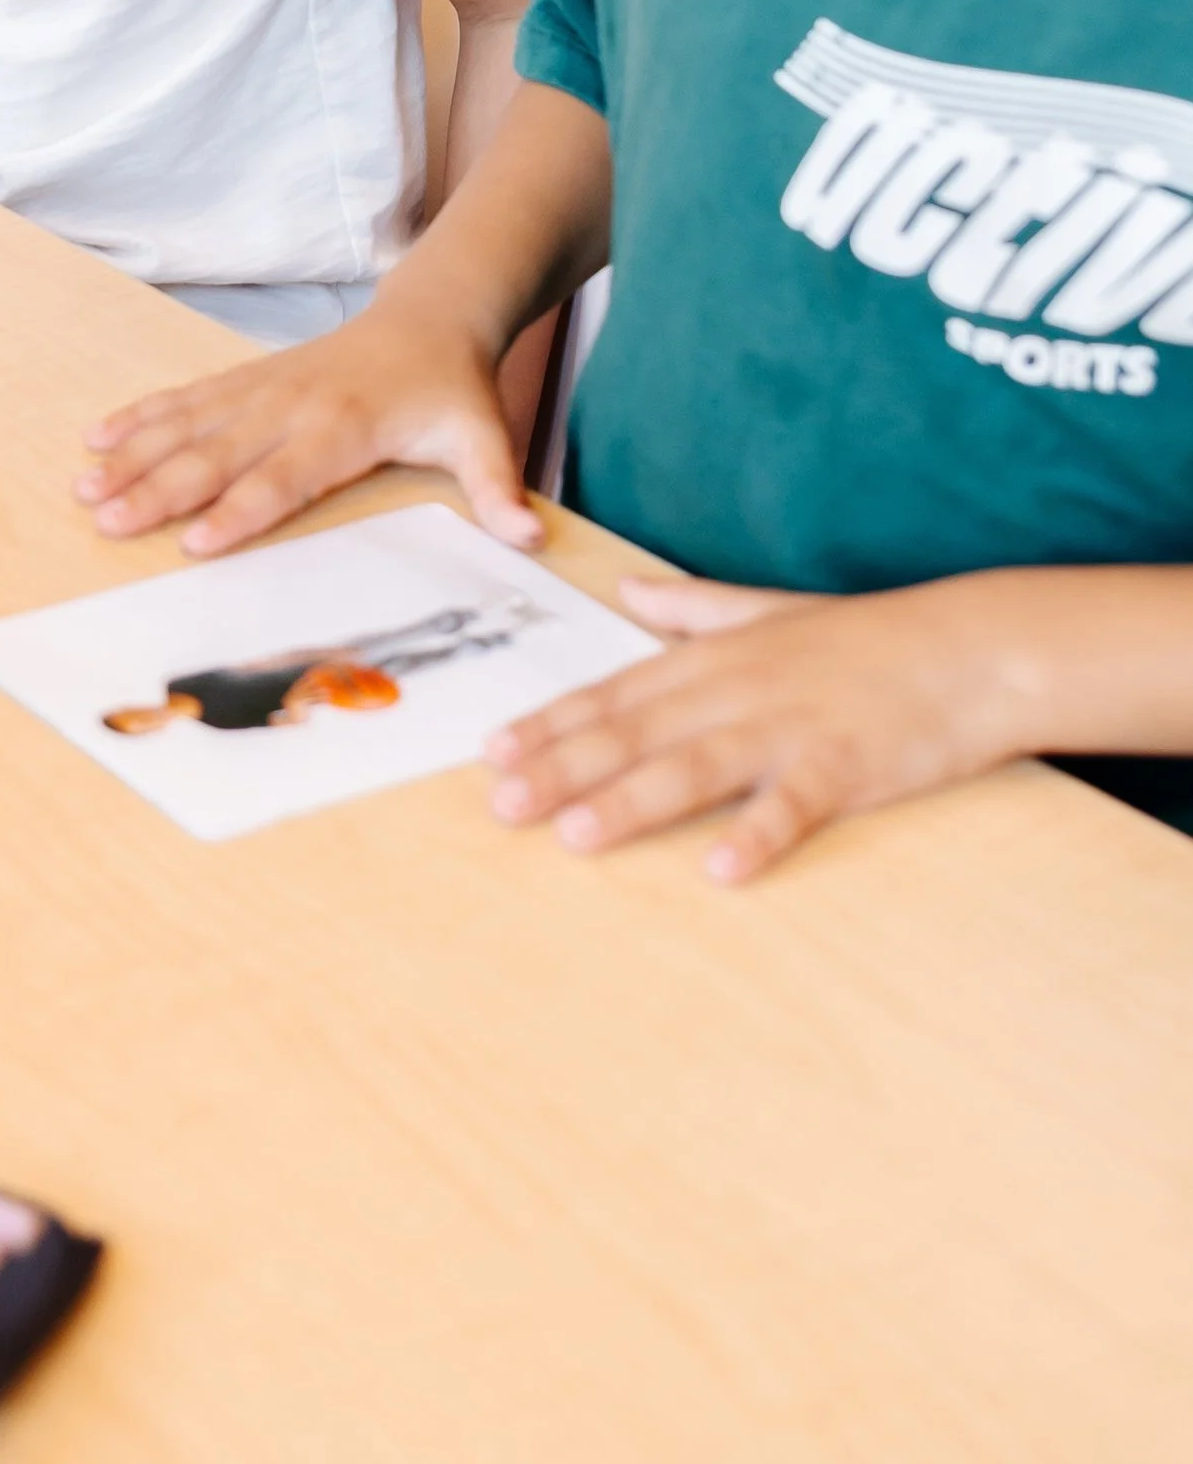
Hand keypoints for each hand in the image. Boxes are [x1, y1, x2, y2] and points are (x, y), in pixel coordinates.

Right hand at [76, 295, 542, 556]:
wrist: (430, 314)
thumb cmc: (450, 387)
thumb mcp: (484, 435)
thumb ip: (497, 490)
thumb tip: (530, 539)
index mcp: (343, 425)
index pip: (284, 476)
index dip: (240, 511)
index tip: (195, 542)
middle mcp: (292, 403)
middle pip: (217, 454)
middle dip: (159, 490)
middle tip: (107, 521)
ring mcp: (263, 386)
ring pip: (188, 424)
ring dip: (134, 455)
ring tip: (85, 486)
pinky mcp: (248, 377)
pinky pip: (187, 397)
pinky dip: (140, 416)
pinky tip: (98, 436)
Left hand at [485, 571, 1034, 883]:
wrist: (969, 647)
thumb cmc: (869, 637)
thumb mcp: (770, 611)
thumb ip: (695, 608)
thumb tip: (629, 593)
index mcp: (715, 658)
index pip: (616, 693)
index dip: (552, 722)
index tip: (492, 751)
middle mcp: (739, 688)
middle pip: (636, 732)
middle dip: (563, 767)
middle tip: (501, 804)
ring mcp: (791, 726)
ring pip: (695, 765)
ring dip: (632, 800)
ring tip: (575, 835)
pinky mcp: (847, 764)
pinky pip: (794, 804)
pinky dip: (757, 834)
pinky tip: (720, 870)